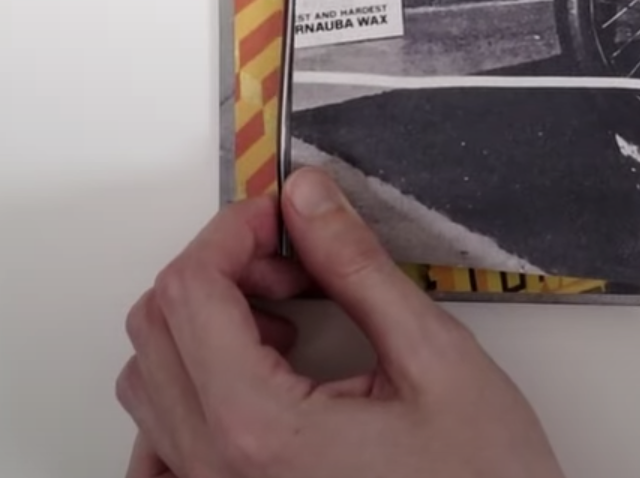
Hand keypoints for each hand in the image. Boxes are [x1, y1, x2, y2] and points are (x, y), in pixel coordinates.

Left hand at [118, 168, 565, 477]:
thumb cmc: (479, 476)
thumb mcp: (435, 356)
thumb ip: (358, 270)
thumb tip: (310, 200)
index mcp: (259, 427)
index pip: (192, 292)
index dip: (233, 230)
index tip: (286, 214)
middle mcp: (216, 465)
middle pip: (158, 325)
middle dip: (222, 269)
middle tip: (298, 261)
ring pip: (149, 376)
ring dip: (206, 325)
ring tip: (288, 322)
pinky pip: (159, 441)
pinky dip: (188, 389)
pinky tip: (254, 377)